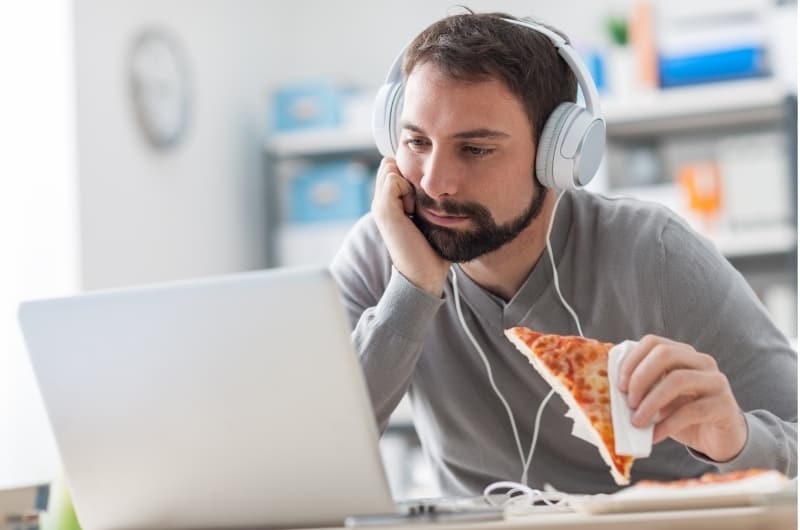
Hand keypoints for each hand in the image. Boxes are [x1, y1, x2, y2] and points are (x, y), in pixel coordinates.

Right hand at [371, 157, 450, 296]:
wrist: (422, 275)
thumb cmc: (432, 251)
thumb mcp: (430, 219)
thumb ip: (427, 201)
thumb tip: (442, 185)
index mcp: (390, 204)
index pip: (394, 168)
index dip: (410, 175)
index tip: (422, 201)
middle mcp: (380, 203)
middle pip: (391, 164)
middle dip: (408, 175)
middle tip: (418, 203)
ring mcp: (379, 206)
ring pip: (391, 168)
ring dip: (408, 183)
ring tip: (415, 209)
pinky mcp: (384, 210)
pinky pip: (393, 178)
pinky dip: (407, 190)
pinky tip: (412, 212)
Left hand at [618, 335, 746, 461]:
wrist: (718, 439)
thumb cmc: (683, 415)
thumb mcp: (659, 398)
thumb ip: (642, 388)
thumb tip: (612, 389)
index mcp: (683, 354)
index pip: (653, 342)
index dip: (632, 360)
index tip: (618, 385)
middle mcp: (701, 362)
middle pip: (665, 354)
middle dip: (640, 378)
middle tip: (627, 402)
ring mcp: (716, 382)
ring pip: (678, 380)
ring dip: (651, 402)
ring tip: (637, 421)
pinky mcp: (725, 405)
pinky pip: (691, 411)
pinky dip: (667, 425)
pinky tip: (654, 436)